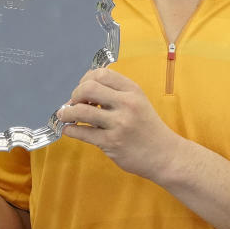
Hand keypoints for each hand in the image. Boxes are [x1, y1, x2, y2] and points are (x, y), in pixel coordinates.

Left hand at [57, 68, 183, 180]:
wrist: (165, 154)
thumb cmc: (147, 127)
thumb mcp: (138, 102)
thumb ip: (116, 93)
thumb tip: (84, 89)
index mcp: (133, 90)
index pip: (102, 73)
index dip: (86, 79)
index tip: (83, 90)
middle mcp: (126, 104)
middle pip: (88, 88)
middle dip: (75, 94)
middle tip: (74, 103)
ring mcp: (119, 124)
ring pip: (81, 111)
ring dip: (67, 112)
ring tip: (65, 115)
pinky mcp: (111, 142)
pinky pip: (82, 132)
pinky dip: (70, 130)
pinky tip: (69, 130)